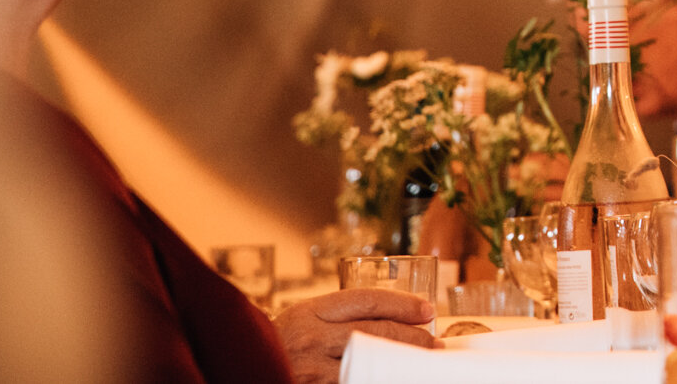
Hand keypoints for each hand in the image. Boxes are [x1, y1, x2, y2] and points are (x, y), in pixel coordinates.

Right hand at [276, 288, 435, 383]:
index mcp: (311, 311)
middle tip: (434, 341)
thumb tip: (396, 320)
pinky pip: (356, 382)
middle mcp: (311, 337)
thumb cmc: (282, 344)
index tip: (427, 310)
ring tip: (422, 361)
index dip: (403, 304)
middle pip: (376, 331)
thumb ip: (340, 317)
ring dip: (400, 360)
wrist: (242, 367)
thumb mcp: (305, 320)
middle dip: (412, 335)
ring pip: (370, 359)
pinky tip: (392, 377)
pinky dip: (377, 378)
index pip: (368, 300)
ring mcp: (311, 369)